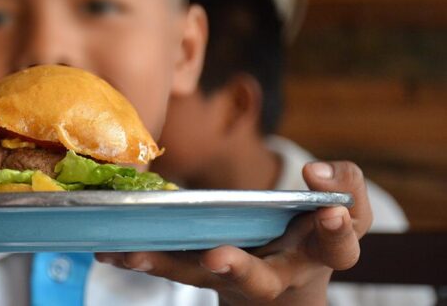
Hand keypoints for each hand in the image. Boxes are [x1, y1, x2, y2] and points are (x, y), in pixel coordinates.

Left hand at [96, 161, 371, 304]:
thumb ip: (344, 186)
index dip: (333, 232)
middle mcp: (273, 276)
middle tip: (217, 257)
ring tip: (132, 252)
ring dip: (166, 265)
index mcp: (317, 257)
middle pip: (257, 279)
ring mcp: (230, 275)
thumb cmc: (313, 230)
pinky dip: (139, 256)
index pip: (334, 249)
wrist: (286, 272)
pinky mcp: (198, 267)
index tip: (326, 213)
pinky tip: (109, 248)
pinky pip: (168, 264)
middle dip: (237, 268)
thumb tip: (314, 174)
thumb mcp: (344, 207)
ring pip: (198, 276)